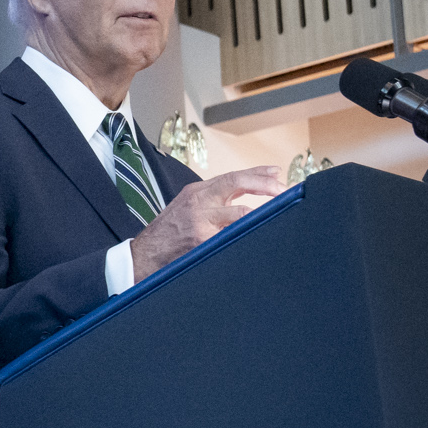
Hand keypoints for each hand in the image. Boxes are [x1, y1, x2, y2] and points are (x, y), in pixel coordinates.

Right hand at [129, 166, 282, 279]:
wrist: (143, 255)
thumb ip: (212, 200)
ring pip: (239, 212)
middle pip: (237, 182)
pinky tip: (258, 237)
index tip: (276, 173)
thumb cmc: (167, 233)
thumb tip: (243, 196)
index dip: (257, 173)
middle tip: (284, 189)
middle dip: (265, 185)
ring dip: (261, 214)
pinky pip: (231, 236)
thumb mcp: (187, 207)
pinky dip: (245, 235)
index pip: (232, 175)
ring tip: (277, 215)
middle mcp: (198, 201)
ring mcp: (199, 220)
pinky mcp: (200, 239)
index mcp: (196, 191)